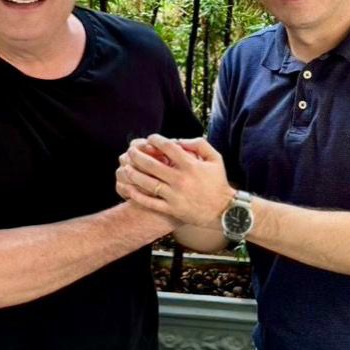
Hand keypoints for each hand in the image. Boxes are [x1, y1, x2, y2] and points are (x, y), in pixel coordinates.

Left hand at [116, 134, 233, 226]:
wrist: (224, 210)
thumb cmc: (218, 182)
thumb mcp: (215, 158)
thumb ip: (199, 144)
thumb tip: (179, 140)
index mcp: (191, 166)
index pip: (168, 148)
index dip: (156, 140)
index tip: (149, 139)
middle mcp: (181, 180)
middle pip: (152, 164)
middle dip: (138, 155)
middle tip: (130, 150)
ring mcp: (175, 196)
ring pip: (147, 183)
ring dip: (133, 173)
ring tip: (125, 167)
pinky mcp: (171, 209)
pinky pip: (150, 202)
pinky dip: (137, 195)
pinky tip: (128, 188)